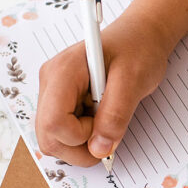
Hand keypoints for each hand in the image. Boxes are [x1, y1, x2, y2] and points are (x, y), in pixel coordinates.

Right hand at [35, 15, 171, 166]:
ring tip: (104, 119)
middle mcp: (50, 83)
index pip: (53, 123)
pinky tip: (100, 118)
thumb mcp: (133, 81)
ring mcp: (53, 94)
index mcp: (62, 72)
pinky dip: (84, 136)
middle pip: (48, 137)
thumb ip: (115, 116)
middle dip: (79, 148)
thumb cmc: (137, 50)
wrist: (140, 37)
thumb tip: (99, 149)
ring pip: (54, 139)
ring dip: (82, 143)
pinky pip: (64, 133)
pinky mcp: (62, 102)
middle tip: (107, 131)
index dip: (80, 136)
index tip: (105, 125)